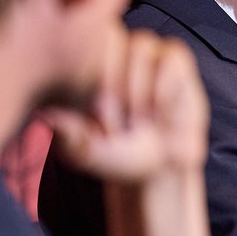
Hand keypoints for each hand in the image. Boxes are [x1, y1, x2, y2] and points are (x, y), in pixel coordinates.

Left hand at [44, 26, 219, 235]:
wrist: (160, 192)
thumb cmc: (118, 170)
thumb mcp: (86, 149)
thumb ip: (67, 127)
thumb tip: (50, 112)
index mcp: (100, 73)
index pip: (96, 44)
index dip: (96, 77)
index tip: (95, 120)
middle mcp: (129, 62)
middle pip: (123, 43)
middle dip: (119, 88)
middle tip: (118, 125)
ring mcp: (161, 69)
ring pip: (153, 53)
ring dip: (146, 94)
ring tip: (140, 127)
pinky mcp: (187, 83)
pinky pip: (179, 69)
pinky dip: (171, 94)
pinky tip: (167, 123)